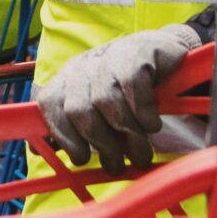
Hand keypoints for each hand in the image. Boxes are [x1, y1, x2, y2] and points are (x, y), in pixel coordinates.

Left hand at [37, 23, 203, 172]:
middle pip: (78, 108)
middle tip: (117, 165)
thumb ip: (78, 128)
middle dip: (99, 142)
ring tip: (141, 154)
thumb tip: (49, 153)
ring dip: (127, 135)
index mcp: (68, 79)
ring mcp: (110, 56)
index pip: (50, 103)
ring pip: (106, 101)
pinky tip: (152, 125)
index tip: (82, 159)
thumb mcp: (101, 108)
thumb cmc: (129, 91)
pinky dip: (143, 113)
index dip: (63, 135)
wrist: (166, 52)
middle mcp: (85, 65)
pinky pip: (133, 88)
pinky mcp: (137, 53)